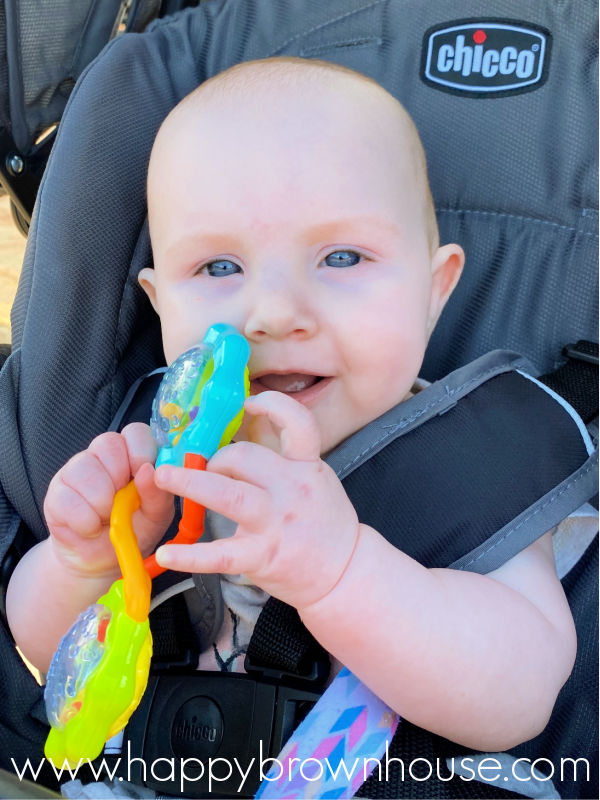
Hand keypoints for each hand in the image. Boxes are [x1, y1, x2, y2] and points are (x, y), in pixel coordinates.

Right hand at [44, 423, 173, 577]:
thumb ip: (158, 493)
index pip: (135, 432)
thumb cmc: (134, 528)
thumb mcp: (156, 514)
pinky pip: (68, 500)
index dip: (140, 450)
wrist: (103, 560)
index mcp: (131, 455)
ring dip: (102, 503)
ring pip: (84, 469)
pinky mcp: (55, 495)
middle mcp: (101, 456)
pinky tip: (91, 528)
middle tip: (122, 502)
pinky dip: (85, 521)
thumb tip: (149, 470)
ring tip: (107, 518)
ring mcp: (74, 472)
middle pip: (107, 443)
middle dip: (119, 478)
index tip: (142, 474)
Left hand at [154, 391, 359, 609]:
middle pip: (245, 456)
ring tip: (163, 477)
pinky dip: (190, 555)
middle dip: (215, 458)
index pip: (299, 423)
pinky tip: (166, 553)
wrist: (346, 573)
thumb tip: (239, 450)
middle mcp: (293, 489)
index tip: (247, 403)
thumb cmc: (326, 526)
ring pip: (228, 494)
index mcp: (308, 467)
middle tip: (204, 470)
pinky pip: (221, 554)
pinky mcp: (264, 556)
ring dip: (190, 482)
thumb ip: (285, 465)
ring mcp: (277, 523)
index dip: (273, 405)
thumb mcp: (317, 483)